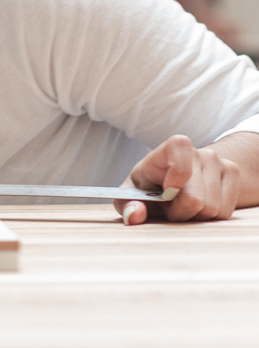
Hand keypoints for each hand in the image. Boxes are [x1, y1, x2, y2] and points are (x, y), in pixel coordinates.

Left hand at [118, 134, 241, 224]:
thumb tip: (135, 214)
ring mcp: (218, 161)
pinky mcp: (233, 173)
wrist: (178, 183)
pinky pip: (226, 212)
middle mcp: (197, 152)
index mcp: (168, 150)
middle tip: (170, 207)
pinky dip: (211, 217)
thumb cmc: (150, 190)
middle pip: (195, 199)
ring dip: (196, 216)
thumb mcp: (131, 196)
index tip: (168, 191)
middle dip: (180, 212)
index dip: (178, 172)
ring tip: (184, 205)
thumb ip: (128, 205)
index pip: (179, 146)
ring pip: (212, 209)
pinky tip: (200, 206)